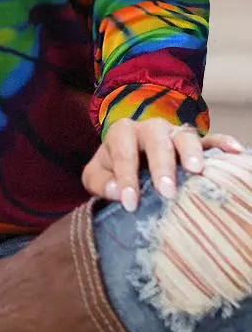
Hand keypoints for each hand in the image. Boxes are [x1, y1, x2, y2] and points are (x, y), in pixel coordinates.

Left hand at [82, 118, 245, 211]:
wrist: (128, 155)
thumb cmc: (112, 169)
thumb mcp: (96, 174)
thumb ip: (99, 182)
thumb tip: (117, 191)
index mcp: (122, 133)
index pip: (124, 154)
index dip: (127, 179)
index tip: (130, 203)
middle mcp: (150, 128)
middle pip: (157, 141)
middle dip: (162, 166)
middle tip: (166, 191)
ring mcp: (174, 133)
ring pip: (185, 137)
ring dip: (191, 153)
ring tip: (196, 172)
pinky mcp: (195, 142)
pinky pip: (211, 139)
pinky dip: (222, 143)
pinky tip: (234, 152)